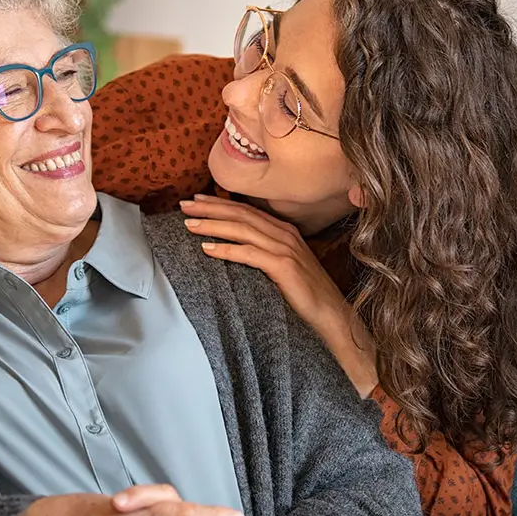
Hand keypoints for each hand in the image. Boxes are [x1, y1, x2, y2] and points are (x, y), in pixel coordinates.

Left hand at [181, 194, 346, 332]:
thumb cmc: (306, 295)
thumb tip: (235, 249)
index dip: (220, 203)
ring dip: (212, 224)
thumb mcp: (285, 266)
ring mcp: (285, 249)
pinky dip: (226, 249)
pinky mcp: (284, 266)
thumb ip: (265, 252)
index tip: (196, 200)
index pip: (246, 210)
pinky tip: (207, 249)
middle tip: (184, 205)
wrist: (332, 315)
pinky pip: (249, 253)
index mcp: (284, 231)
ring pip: (242, 229)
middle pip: (240, 214)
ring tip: (189, 224)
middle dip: (210, 208)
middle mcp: (284, 234)